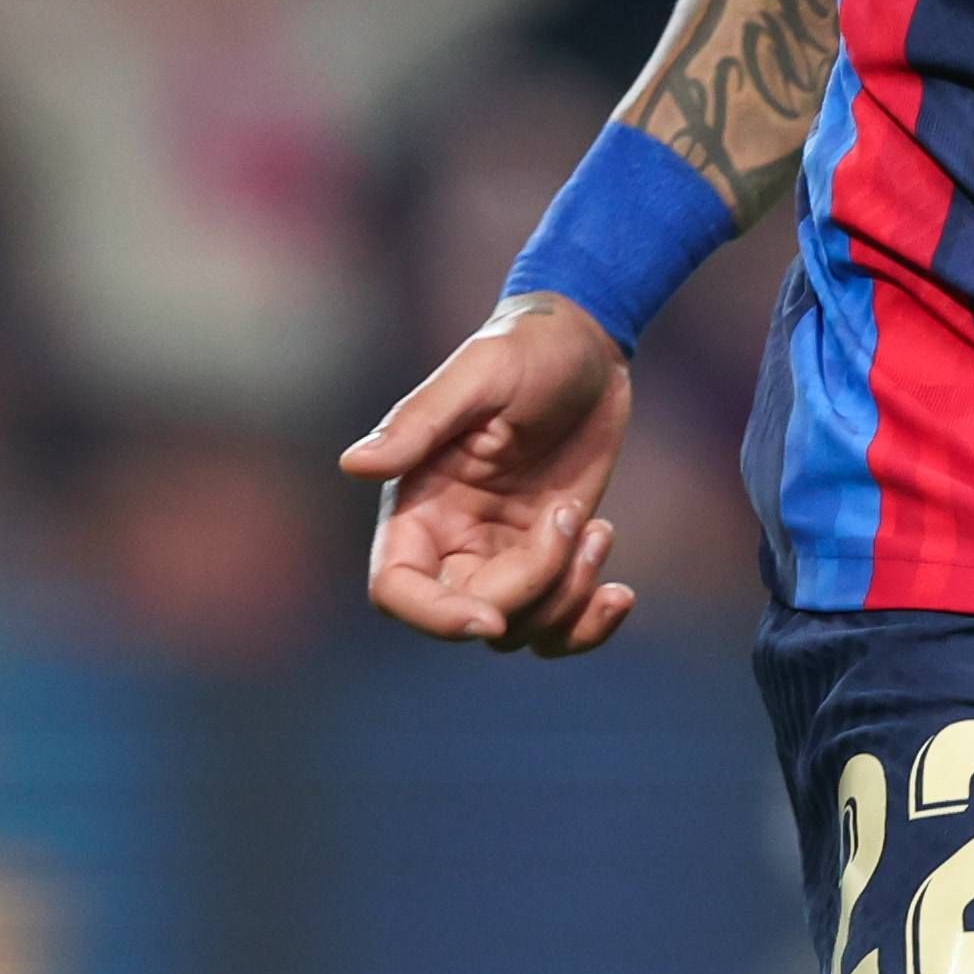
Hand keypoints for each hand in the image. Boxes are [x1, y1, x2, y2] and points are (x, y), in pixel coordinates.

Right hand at [339, 292, 637, 654]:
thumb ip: (418, 422)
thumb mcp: (478, 375)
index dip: (434, 617)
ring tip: (597, 529)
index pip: (397, 589)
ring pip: (520, 629)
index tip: (491, 618)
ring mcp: (503, 553)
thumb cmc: (525, 346)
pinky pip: (557, 626)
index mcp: (418, 502)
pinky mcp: (550, 556)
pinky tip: (620, 593)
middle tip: (571, 517)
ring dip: (568, 597)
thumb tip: (353, 465)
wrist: (586, 343)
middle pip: (470, 613)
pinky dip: (589, 627)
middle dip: (530, 587)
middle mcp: (452, 537)